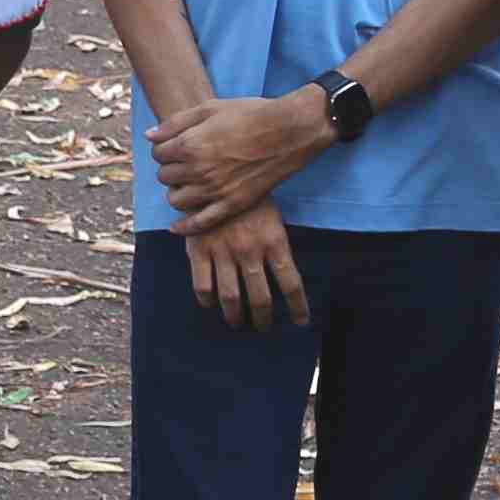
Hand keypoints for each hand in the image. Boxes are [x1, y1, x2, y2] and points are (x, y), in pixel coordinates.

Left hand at [147, 91, 327, 229]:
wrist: (289, 130)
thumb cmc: (250, 114)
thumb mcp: (209, 108)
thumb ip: (175, 123)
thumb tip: (149, 136)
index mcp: (190, 144)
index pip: (159, 154)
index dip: (164, 149)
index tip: (175, 147)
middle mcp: (198, 170)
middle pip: (165, 177)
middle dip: (170, 169)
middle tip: (184, 164)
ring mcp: (215, 190)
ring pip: (176, 200)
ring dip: (177, 192)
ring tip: (187, 184)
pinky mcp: (232, 204)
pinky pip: (200, 223)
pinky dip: (185, 227)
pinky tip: (176, 227)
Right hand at [180, 203, 310, 333]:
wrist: (214, 173)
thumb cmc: (248, 196)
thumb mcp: (272, 217)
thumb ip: (275, 246)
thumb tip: (281, 274)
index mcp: (274, 241)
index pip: (291, 283)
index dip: (298, 307)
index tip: (301, 321)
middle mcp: (250, 251)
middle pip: (260, 298)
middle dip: (263, 319)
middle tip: (262, 327)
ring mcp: (223, 253)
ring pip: (231, 298)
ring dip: (235, 317)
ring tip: (237, 323)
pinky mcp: (199, 251)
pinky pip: (203, 287)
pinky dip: (208, 301)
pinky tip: (211, 304)